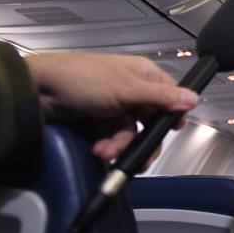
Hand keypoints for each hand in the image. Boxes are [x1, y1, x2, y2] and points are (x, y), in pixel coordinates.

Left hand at [25, 52, 197, 161]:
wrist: (39, 91)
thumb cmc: (84, 80)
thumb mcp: (127, 89)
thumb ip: (162, 97)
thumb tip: (194, 98)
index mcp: (143, 75)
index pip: (169, 96)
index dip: (172, 114)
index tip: (171, 130)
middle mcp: (132, 90)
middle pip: (150, 121)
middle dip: (141, 141)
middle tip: (139, 157)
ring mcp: (114, 107)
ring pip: (130, 134)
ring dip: (120, 147)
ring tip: (104, 152)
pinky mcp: (97, 121)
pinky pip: (112, 139)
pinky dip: (107, 147)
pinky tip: (98, 150)